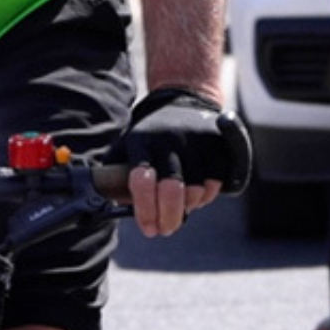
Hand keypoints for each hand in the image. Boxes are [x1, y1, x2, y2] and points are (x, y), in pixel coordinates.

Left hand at [116, 86, 252, 236]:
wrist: (184, 100)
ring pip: (197, 189)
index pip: (141, 179)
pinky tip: (197, 196)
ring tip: (181, 209)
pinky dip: (207, 196)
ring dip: (189, 207)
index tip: (148, 229)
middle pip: (172, 188)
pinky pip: (216, 182)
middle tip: (166, 230)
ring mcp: (195, 140)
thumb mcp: (127, 146)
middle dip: (169, 217)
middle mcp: (169, 139)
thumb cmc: (150, 136)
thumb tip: (112, 209)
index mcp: (142, 141)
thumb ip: (116, 176)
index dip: (145, 210)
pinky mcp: (216, 143)